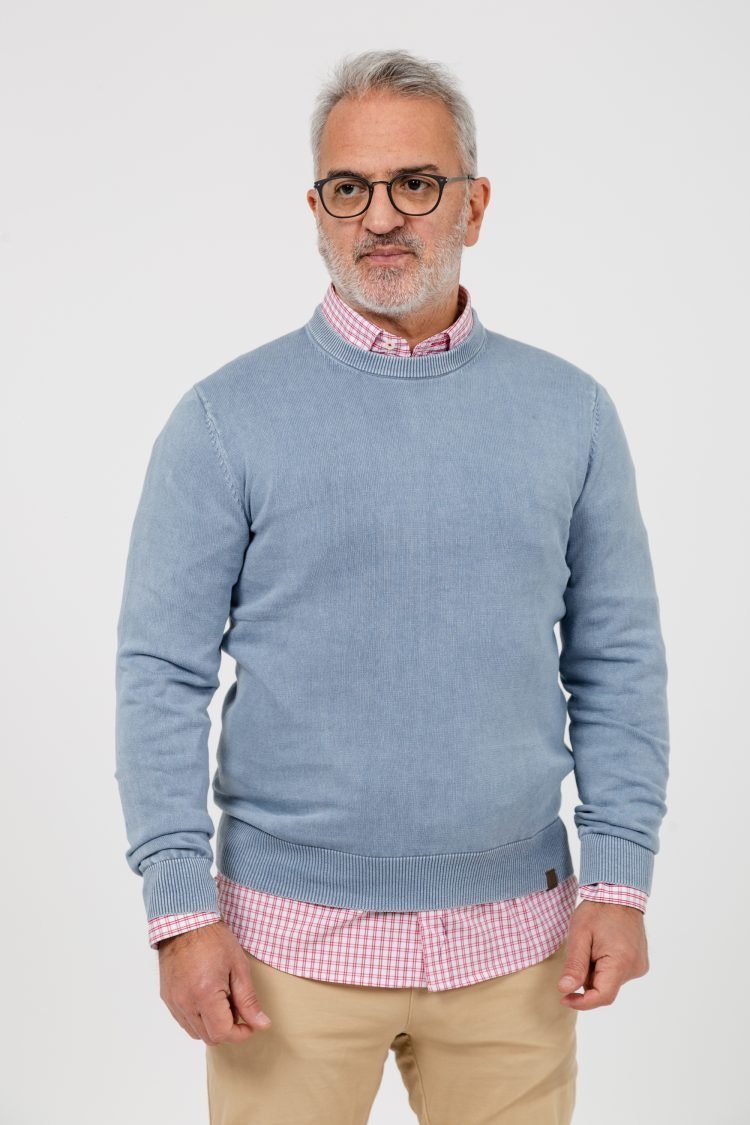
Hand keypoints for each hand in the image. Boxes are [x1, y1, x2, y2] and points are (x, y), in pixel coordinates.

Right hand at [158, 920, 272, 1043]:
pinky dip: (198, 1018)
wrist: (186, 922)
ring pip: (195, 1032)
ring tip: (222, 1001)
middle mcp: (185, 1003)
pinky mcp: (167, 998)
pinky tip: (207, 999)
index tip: (250, 1024)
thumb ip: (248, 1000)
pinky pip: (184, 1021)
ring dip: (211, 1025)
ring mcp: (174, 1002)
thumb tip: (261, 1025)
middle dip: (227, 1029)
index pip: (222, 1033)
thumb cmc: (214, 940)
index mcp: (205, 995)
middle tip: (237, 1008)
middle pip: (208, 1037)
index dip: (240, 1034)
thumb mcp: (238, 967)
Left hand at [557, 900, 648, 1009]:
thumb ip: (574, 964)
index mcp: (621, 963)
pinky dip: (605, 966)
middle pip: (604, 988)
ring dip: (596, 971)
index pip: (602, 997)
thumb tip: (565, 990)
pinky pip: (617, 973)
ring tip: (593, 945)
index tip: (563, 997)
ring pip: (610, 981)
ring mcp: (639, 966)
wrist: (619, 892)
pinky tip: (602, 947)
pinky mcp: (639, 963)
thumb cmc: (598, 910)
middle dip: (587, 977)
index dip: (581, 1002)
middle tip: (581, 951)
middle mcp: (634, 969)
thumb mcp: (580, 934)